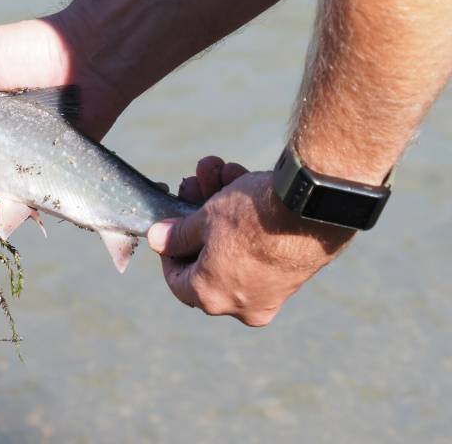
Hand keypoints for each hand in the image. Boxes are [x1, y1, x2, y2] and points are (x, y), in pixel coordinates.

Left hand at [148, 156, 354, 326]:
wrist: (314, 207)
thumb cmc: (253, 217)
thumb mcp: (204, 220)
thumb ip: (178, 235)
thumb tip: (158, 240)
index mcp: (211, 297)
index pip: (177, 279)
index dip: (168, 248)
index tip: (168, 226)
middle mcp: (242, 304)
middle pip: (206, 256)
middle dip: (197, 213)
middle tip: (192, 183)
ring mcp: (269, 292)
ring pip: (233, 246)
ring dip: (220, 205)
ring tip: (215, 169)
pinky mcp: (291, 273)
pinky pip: (258, 247)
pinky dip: (248, 217)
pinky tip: (238, 176)